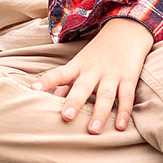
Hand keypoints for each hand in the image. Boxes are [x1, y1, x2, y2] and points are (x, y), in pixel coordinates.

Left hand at [37, 18, 155, 135]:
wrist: (126, 31)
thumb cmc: (96, 54)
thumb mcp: (78, 66)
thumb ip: (65, 86)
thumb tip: (48, 104)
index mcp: (76, 67)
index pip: (59, 74)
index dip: (46, 81)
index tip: (33, 89)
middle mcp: (93, 71)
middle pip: (82, 87)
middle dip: (74, 102)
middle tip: (67, 117)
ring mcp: (112, 75)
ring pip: (106, 95)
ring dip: (100, 113)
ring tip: (93, 130)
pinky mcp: (129, 78)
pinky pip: (126, 97)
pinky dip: (124, 113)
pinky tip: (120, 127)